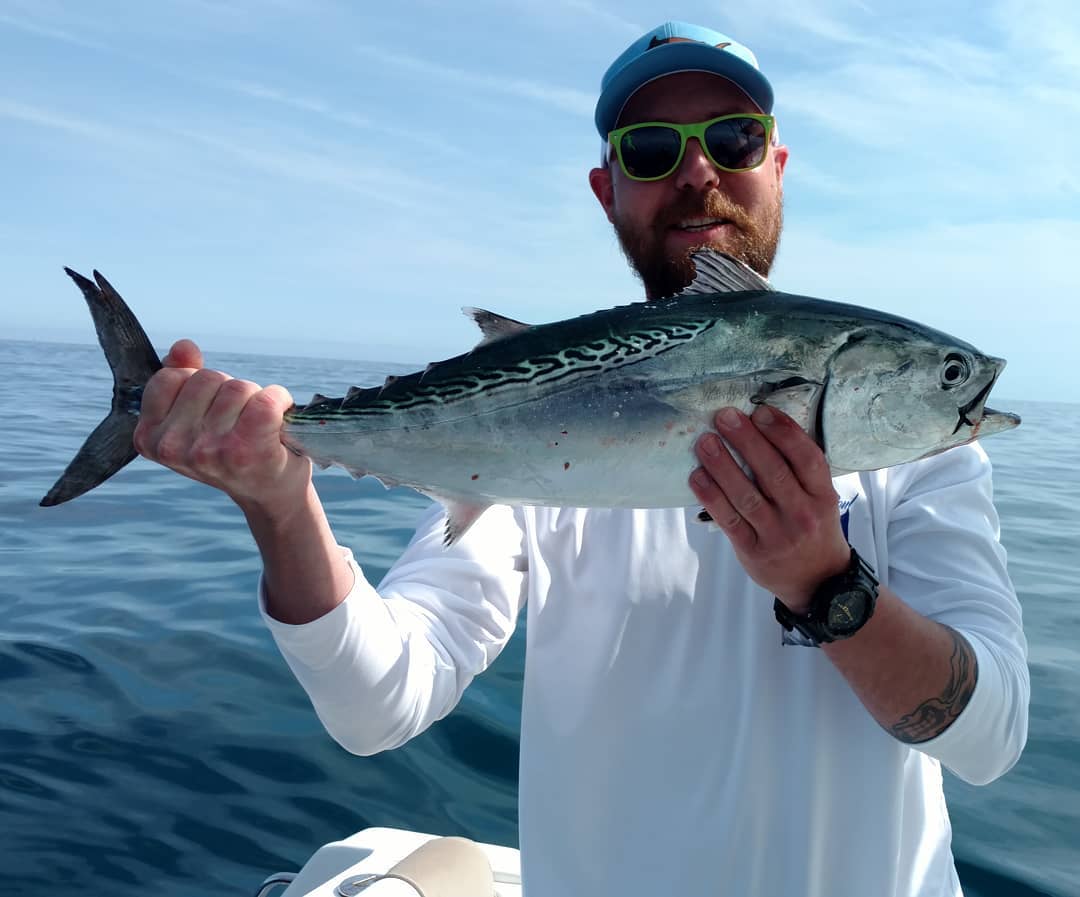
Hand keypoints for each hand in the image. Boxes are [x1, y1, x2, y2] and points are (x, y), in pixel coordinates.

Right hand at [133, 339, 310, 517]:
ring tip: (257, 428)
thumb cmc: (232, 452)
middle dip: (228, 391)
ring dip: (254, 398)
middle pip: (207, 378)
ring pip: (237, 387)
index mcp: (149, 438)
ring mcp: (208, 450)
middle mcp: (173, 447)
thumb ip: (183, 378)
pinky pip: (266, 399)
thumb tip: (183, 347)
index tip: (209, 412)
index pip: (169, 377)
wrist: (269, 494)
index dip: (198, 386)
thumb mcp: (196, 416)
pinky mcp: (246, 448)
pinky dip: (280, 400)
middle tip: (237, 423)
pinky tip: (279, 419)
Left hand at [689, 405, 850, 611]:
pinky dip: (711, 497)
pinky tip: (697, 477)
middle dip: (746, 441)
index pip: (807, 459)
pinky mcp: (753, 551)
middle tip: (724, 417)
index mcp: (823, 496)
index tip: (760, 412)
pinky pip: (729, 520)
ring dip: (722, 466)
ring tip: (705, 442)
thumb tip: (761, 428)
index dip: (784, 433)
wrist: (818, 583)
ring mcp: (777, 535)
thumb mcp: (821, 500)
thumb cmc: (813, 529)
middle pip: (773, 472)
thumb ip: (799, 471)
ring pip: (746, 495)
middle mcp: (802, 515)